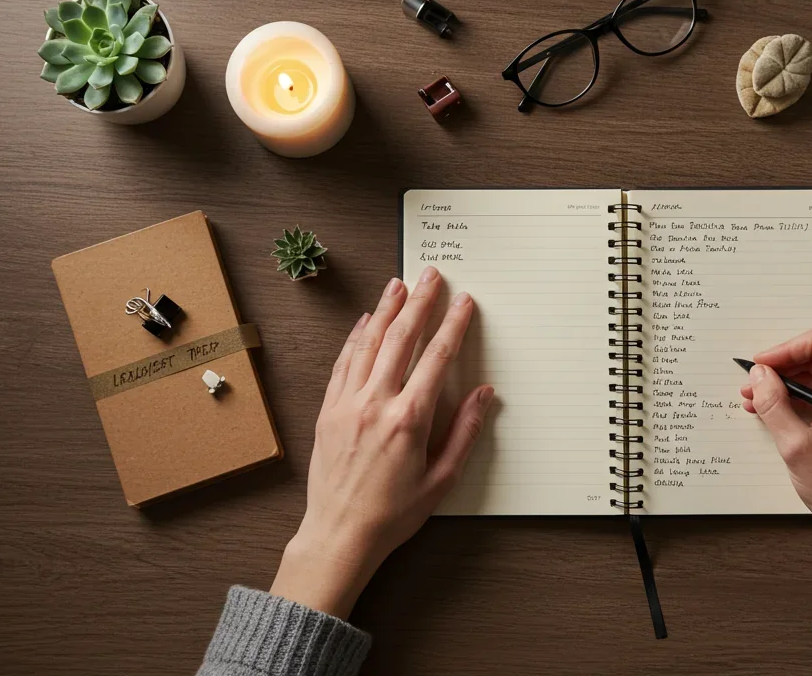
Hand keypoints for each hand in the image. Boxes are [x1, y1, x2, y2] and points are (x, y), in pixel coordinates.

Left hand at [270, 267, 492, 617]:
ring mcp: (347, 404)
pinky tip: (365, 322)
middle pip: (401, 339)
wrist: (339, 535)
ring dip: (386, 310)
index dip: (453, 325)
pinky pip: (343, 363)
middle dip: (420, 303)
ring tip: (399, 285)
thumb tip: (484, 395)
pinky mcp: (328, 411)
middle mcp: (376, 404)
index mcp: (409, 420)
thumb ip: (465, 432)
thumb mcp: (442, 479)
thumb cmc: (393, 514)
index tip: (464, 302)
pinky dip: (355, 338)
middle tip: (431, 276)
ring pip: (368, 344)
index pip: (436, 357)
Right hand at [740, 325, 811, 598]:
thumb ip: (774, 404)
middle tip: (752, 385)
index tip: (760, 366)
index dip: (784, 350)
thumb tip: (759, 375)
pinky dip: (801, 398)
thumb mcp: (797, 446)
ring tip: (757, 400)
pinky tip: (775, 410)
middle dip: (782, 369)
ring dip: (788, 384)